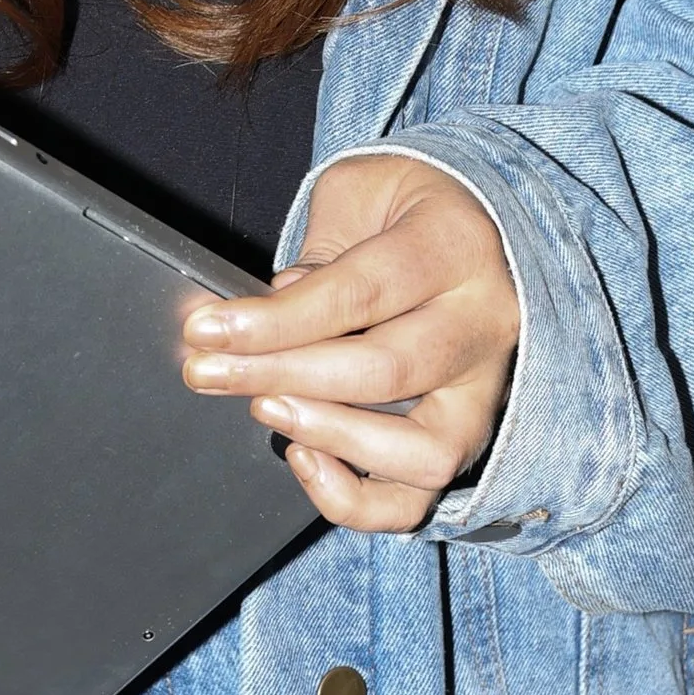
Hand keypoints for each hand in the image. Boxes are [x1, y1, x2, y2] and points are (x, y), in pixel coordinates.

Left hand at [179, 152, 519, 532]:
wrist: (473, 224)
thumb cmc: (403, 205)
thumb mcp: (357, 194)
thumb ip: (319, 254)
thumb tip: (274, 315)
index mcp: (454, 243)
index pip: (360, 292)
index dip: (278, 320)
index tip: (207, 330)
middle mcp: (485, 320)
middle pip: (385, 369)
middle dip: (280, 375)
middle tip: (209, 371)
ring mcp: (487, 386)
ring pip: (421, 450)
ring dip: (328, 437)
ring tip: (264, 407)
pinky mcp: (473, 433)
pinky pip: (422, 496)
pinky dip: (359, 500)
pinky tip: (304, 459)